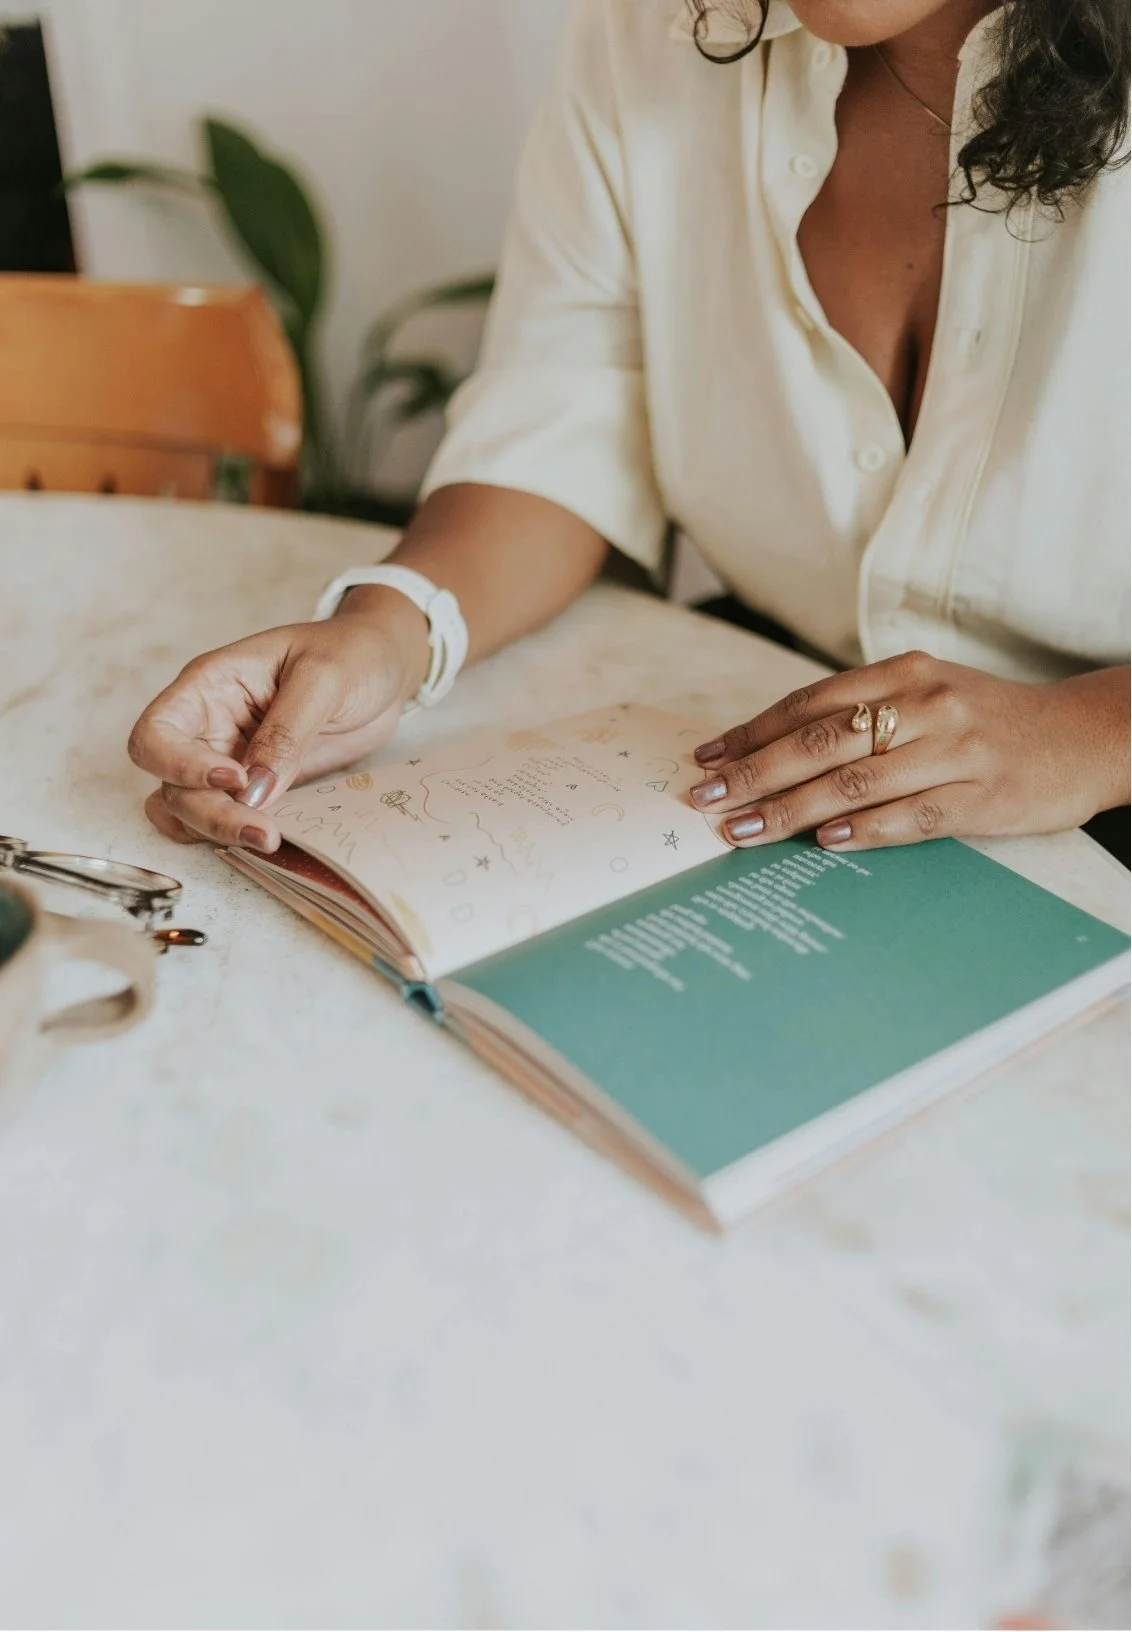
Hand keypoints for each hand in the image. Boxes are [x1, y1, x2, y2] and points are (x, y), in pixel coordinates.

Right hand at [129, 591, 429, 851]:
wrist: (385, 668)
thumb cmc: (351, 653)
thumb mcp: (323, 677)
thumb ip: (288, 730)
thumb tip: (254, 790)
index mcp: (210, 686)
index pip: (157, 734)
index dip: (180, 765)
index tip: (235, 778)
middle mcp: (210, 726)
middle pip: (172, 785)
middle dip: (210, 814)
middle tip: (263, 832)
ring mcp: (231, 759)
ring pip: (193, 810)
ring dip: (220, 831)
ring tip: (269, 839)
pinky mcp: (260, 786)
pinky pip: (227, 818)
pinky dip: (235, 835)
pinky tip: (267, 837)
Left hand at [689, 651, 1129, 851]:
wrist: (1082, 736)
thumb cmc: (987, 719)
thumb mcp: (927, 692)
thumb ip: (862, 712)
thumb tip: (777, 748)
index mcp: (902, 673)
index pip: (808, 704)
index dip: (751, 732)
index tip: (705, 757)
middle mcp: (924, 705)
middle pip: (819, 742)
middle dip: (752, 773)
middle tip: (705, 800)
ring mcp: (953, 751)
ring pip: (854, 783)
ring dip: (790, 811)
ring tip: (743, 831)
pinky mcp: (980, 797)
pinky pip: (910, 817)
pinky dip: (862, 831)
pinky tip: (822, 844)